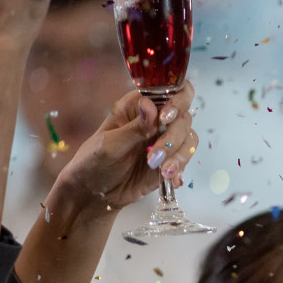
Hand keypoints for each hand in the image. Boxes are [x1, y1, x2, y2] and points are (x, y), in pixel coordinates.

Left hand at [47, 82, 197, 222]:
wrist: (93, 192)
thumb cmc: (94, 161)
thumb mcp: (110, 144)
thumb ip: (134, 128)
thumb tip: (150, 105)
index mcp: (138, 106)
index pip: (169, 90)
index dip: (176, 100)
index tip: (166, 118)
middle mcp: (155, 120)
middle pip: (184, 117)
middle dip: (174, 137)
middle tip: (155, 156)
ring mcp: (164, 140)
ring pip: (189, 139)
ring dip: (179, 156)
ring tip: (163, 172)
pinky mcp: (169, 160)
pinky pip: (186, 159)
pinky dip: (181, 169)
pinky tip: (170, 179)